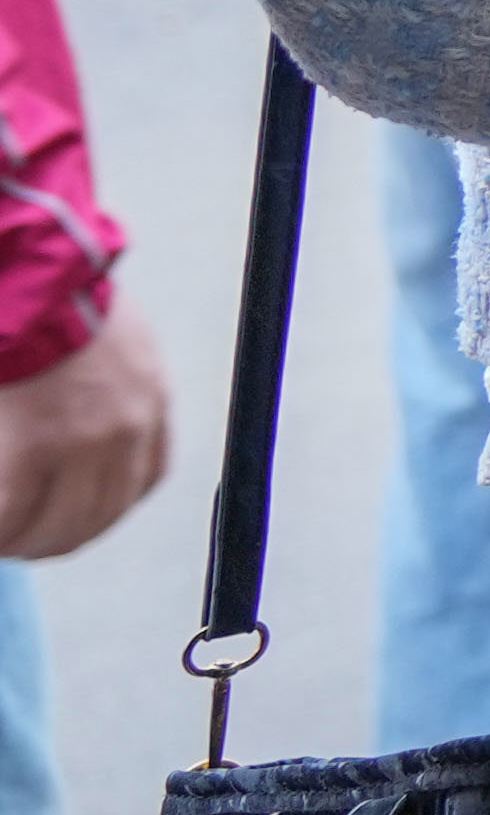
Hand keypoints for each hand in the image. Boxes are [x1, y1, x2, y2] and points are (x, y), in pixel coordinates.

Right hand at [0, 295, 167, 563]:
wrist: (31, 273)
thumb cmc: (55, 293)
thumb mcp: (109, 334)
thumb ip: (106, 379)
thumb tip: (72, 411)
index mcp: (150, 400)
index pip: (143, 479)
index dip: (103, 505)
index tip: (69, 514)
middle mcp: (127, 429)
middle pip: (100, 513)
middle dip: (57, 536)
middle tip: (19, 541)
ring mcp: (82, 442)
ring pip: (57, 525)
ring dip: (23, 542)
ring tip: (2, 541)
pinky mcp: (33, 447)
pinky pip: (11, 514)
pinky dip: (0, 532)